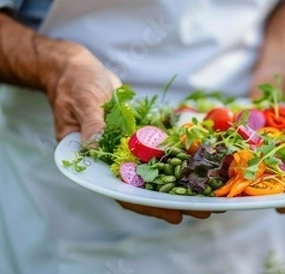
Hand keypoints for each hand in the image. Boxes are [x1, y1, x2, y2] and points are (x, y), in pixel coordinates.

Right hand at [44, 41, 217, 222]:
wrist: (78, 71)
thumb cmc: (75, 85)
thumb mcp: (82, 102)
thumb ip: (92, 123)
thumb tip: (95, 144)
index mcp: (93, 163)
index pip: (121, 191)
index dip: (148, 204)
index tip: (174, 214)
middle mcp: (113, 161)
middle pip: (145, 188)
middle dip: (175, 200)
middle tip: (204, 209)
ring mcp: (129, 150)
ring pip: (157, 173)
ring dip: (182, 184)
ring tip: (210, 195)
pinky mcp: (140, 137)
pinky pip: (162, 151)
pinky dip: (180, 159)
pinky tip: (202, 165)